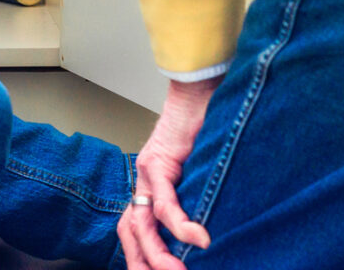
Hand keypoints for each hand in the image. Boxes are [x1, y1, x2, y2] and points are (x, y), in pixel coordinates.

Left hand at [119, 75, 218, 269]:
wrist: (200, 92)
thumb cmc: (204, 130)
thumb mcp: (198, 174)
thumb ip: (196, 199)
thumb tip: (211, 233)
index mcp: (148, 187)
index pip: (132, 230)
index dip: (138, 256)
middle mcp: (142, 181)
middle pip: (131, 232)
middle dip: (144, 263)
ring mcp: (147, 172)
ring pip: (144, 223)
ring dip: (161, 253)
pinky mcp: (159, 161)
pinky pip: (166, 201)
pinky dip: (182, 224)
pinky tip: (199, 239)